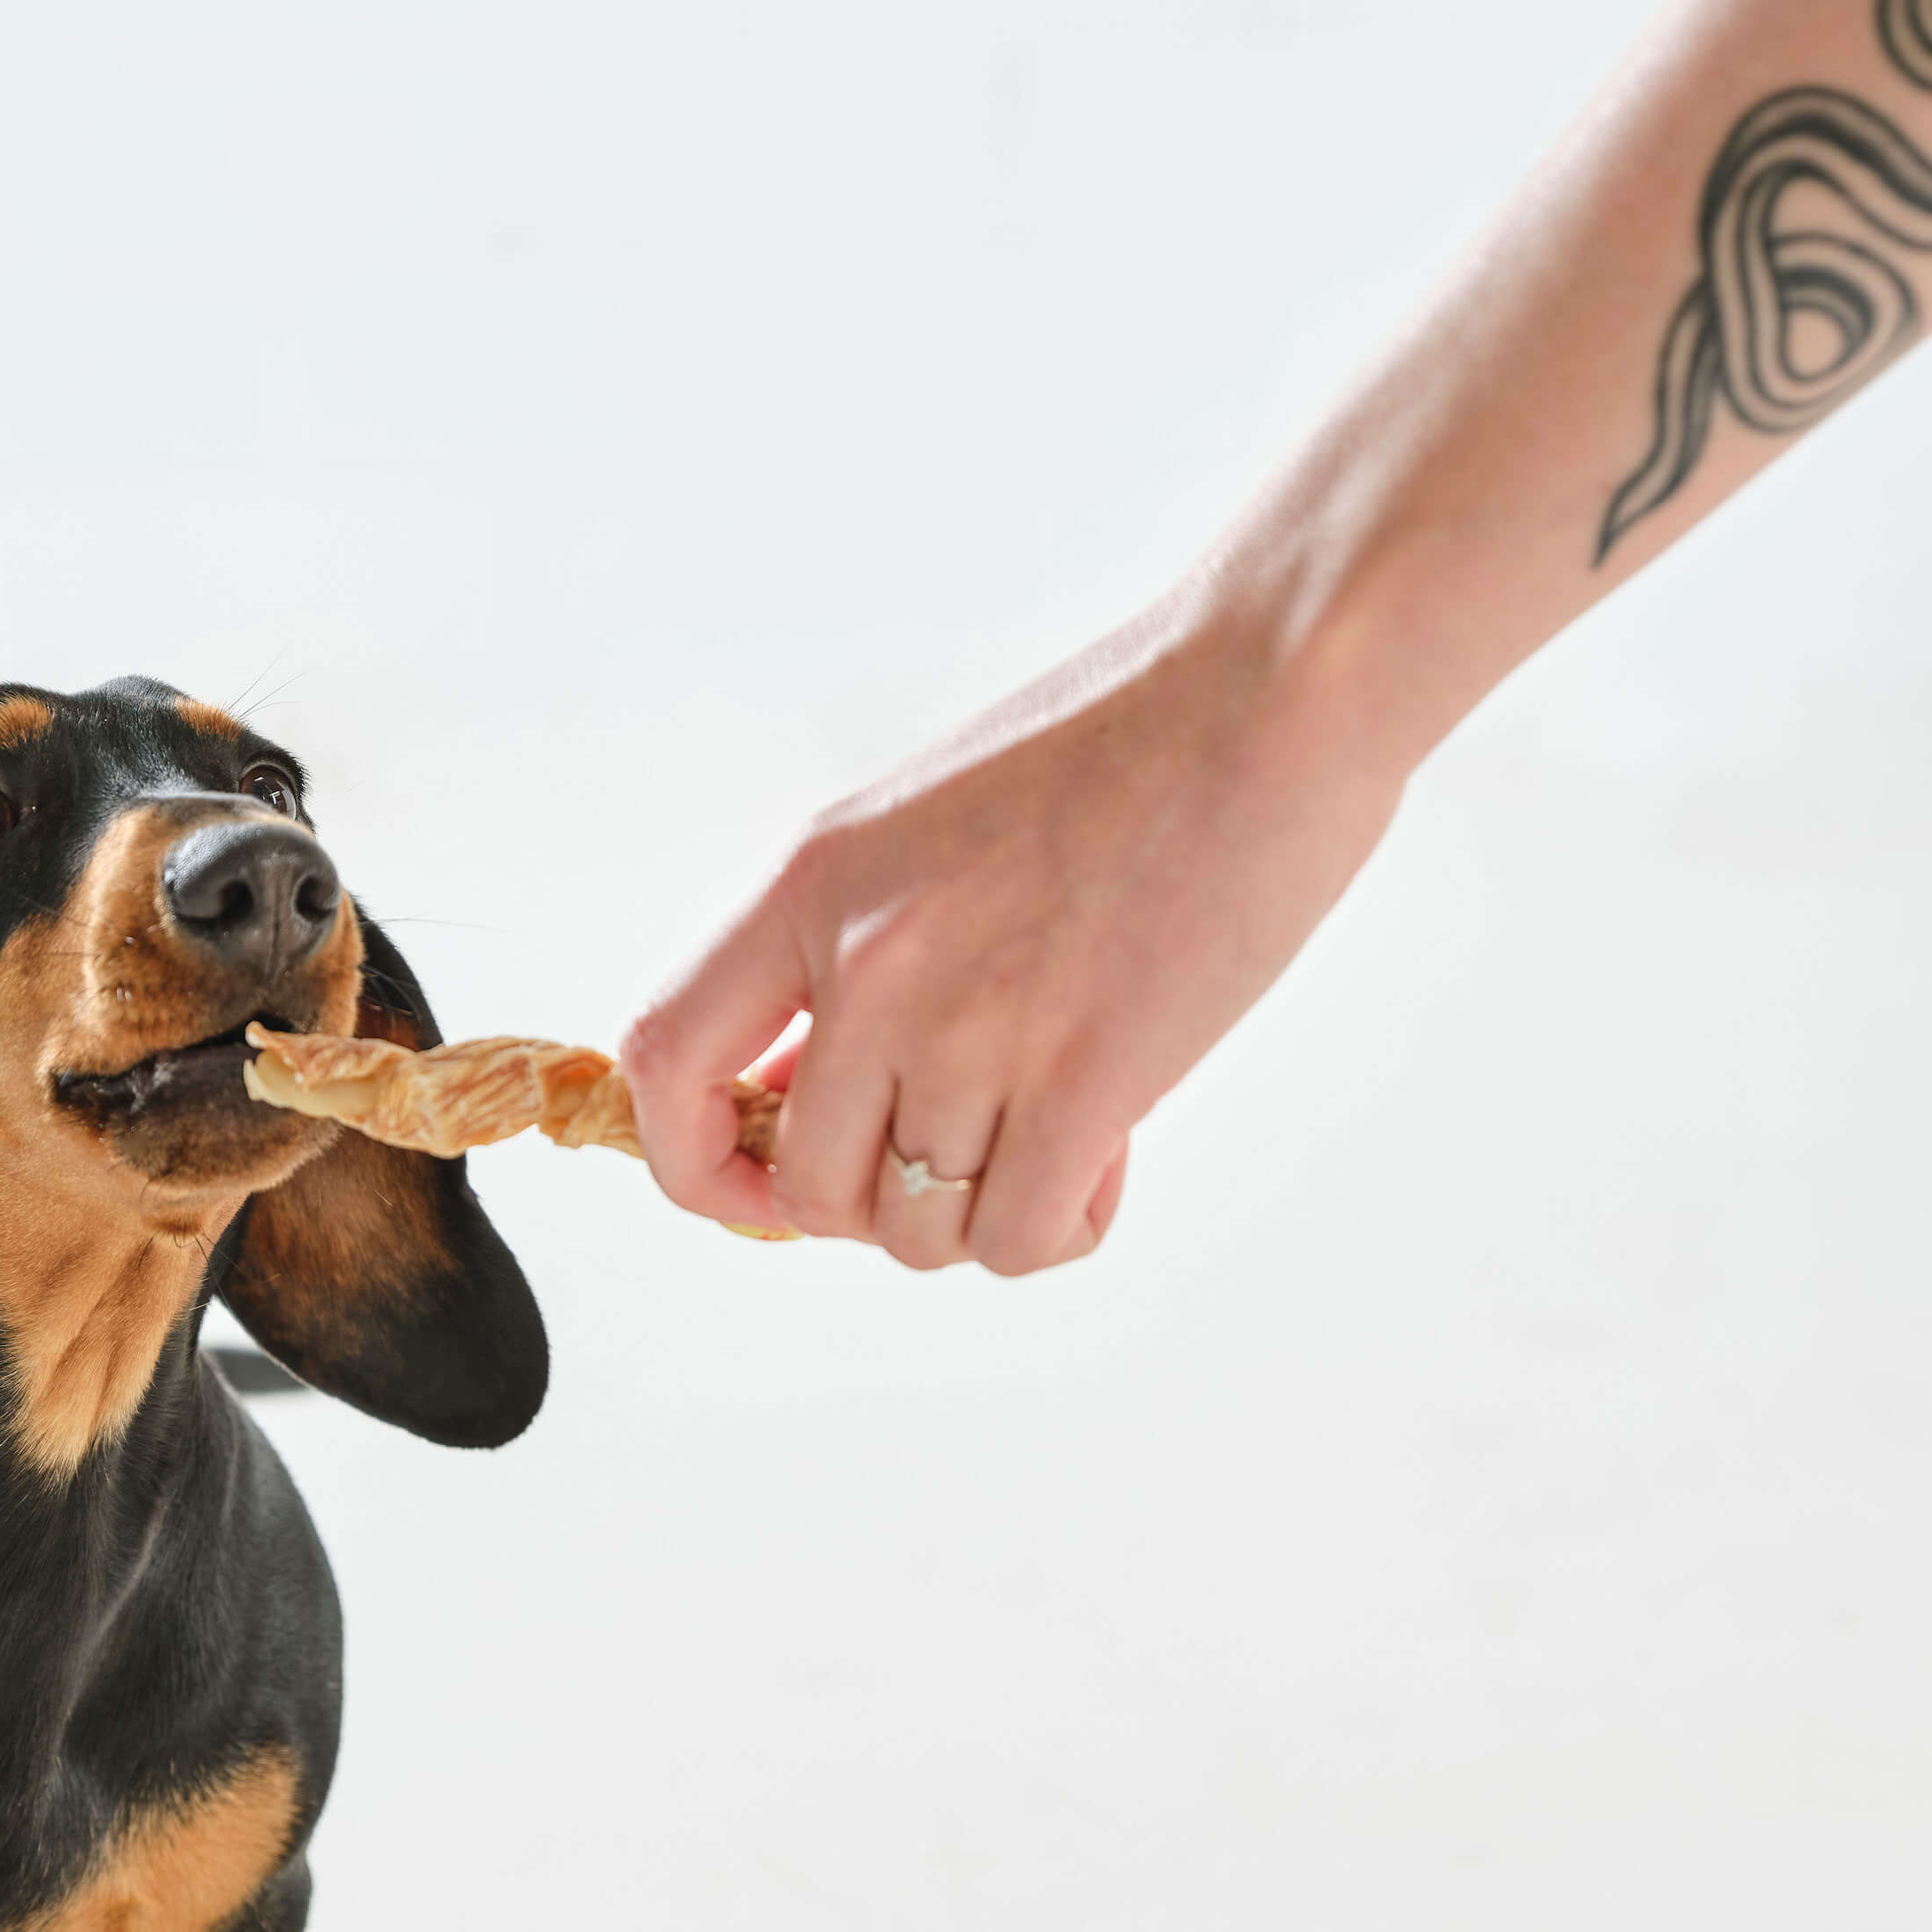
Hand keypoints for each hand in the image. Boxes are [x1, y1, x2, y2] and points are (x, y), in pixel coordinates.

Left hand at [620, 598, 1411, 1273]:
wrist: (1268, 691)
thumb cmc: (1118, 750)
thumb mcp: (921, 826)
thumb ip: (847, 951)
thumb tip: (802, 1091)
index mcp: (809, 882)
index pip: (663, 1059)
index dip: (692, 1156)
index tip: (754, 1181)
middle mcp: (869, 964)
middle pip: (811, 1186)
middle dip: (881, 1203)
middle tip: (966, 1147)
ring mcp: (972, 1029)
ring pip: (921, 1231)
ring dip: (984, 1210)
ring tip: (1057, 1127)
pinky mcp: (1087, 1083)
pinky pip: (1017, 1239)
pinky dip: (1061, 1225)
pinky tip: (1111, 1153)